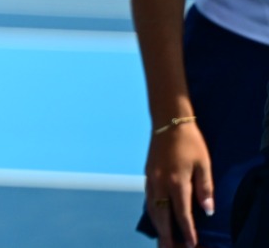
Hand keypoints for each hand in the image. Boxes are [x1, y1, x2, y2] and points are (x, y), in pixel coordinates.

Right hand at [146, 121, 214, 247]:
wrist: (168, 121)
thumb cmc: (190, 142)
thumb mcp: (204, 164)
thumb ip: (205, 189)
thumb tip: (207, 211)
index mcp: (177, 182)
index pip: (182, 213)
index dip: (187, 231)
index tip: (192, 244)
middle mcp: (160, 183)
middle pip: (162, 215)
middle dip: (167, 234)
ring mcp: (151, 178)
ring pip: (152, 208)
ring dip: (157, 225)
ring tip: (162, 238)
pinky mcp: (147, 173)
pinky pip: (148, 198)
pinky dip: (152, 211)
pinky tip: (156, 216)